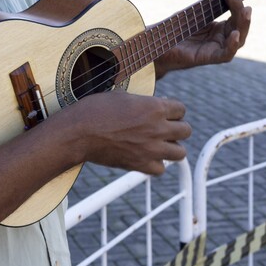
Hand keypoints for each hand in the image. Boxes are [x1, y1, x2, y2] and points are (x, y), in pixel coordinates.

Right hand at [72, 92, 190, 174]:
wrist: (79, 132)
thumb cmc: (97, 109)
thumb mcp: (125, 97)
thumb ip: (146, 103)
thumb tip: (159, 107)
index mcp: (155, 107)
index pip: (181, 109)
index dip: (173, 110)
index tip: (165, 113)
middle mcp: (158, 128)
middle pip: (186, 130)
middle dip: (177, 128)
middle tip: (165, 128)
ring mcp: (151, 148)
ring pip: (180, 153)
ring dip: (172, 148)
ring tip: (160, 144)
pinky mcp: (140, 164)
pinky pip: (161, 169)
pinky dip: (156, 165)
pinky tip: (147, 157)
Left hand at [154, 0, 250, 78]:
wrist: (158, 45)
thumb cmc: (176, 29)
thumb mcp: (194, 12)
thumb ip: (208, 1)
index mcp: (220, 28)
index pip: (235, 14)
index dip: (236, 1)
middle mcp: (222, 38)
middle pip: (239, 24)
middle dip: (239, 8)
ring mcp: (217, 48)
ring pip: (239, 38)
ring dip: (243, 24)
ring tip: (246, 10)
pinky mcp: (209, 58)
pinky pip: (226, 54)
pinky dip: (233, 45)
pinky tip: (236, 34)